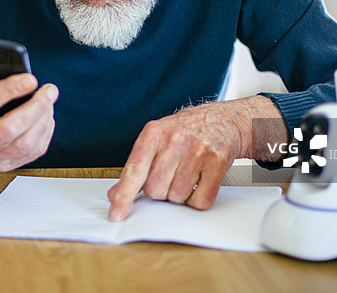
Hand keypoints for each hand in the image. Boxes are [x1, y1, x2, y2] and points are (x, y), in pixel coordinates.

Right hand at [0, 59, 57, 171]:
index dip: (10, 89)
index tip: (30, 79)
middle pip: (11, 127)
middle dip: (36, 107)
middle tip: (49, 90)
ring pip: (25, 143)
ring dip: (43, 120)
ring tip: (49, 101)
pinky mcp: (3, 165)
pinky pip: (32, 152)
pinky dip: (44, 134)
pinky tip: (45, 118)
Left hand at [107, 96, 285, 220]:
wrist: (221, 120)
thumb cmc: (185, 131)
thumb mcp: (155, 140)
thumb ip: (136, 167)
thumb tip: (114, 194)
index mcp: (154, 133)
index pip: (134, 170)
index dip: (124, 195)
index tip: (116, 214)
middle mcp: (175, 140)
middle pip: (155, 190)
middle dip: (160, 190)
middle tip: (170, 174)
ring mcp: (198, 151)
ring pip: (177, 198)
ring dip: (180, 194)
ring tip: (186, 173)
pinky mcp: (217, 163)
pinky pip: (199, 201)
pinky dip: (198, 198)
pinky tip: (200, 179)